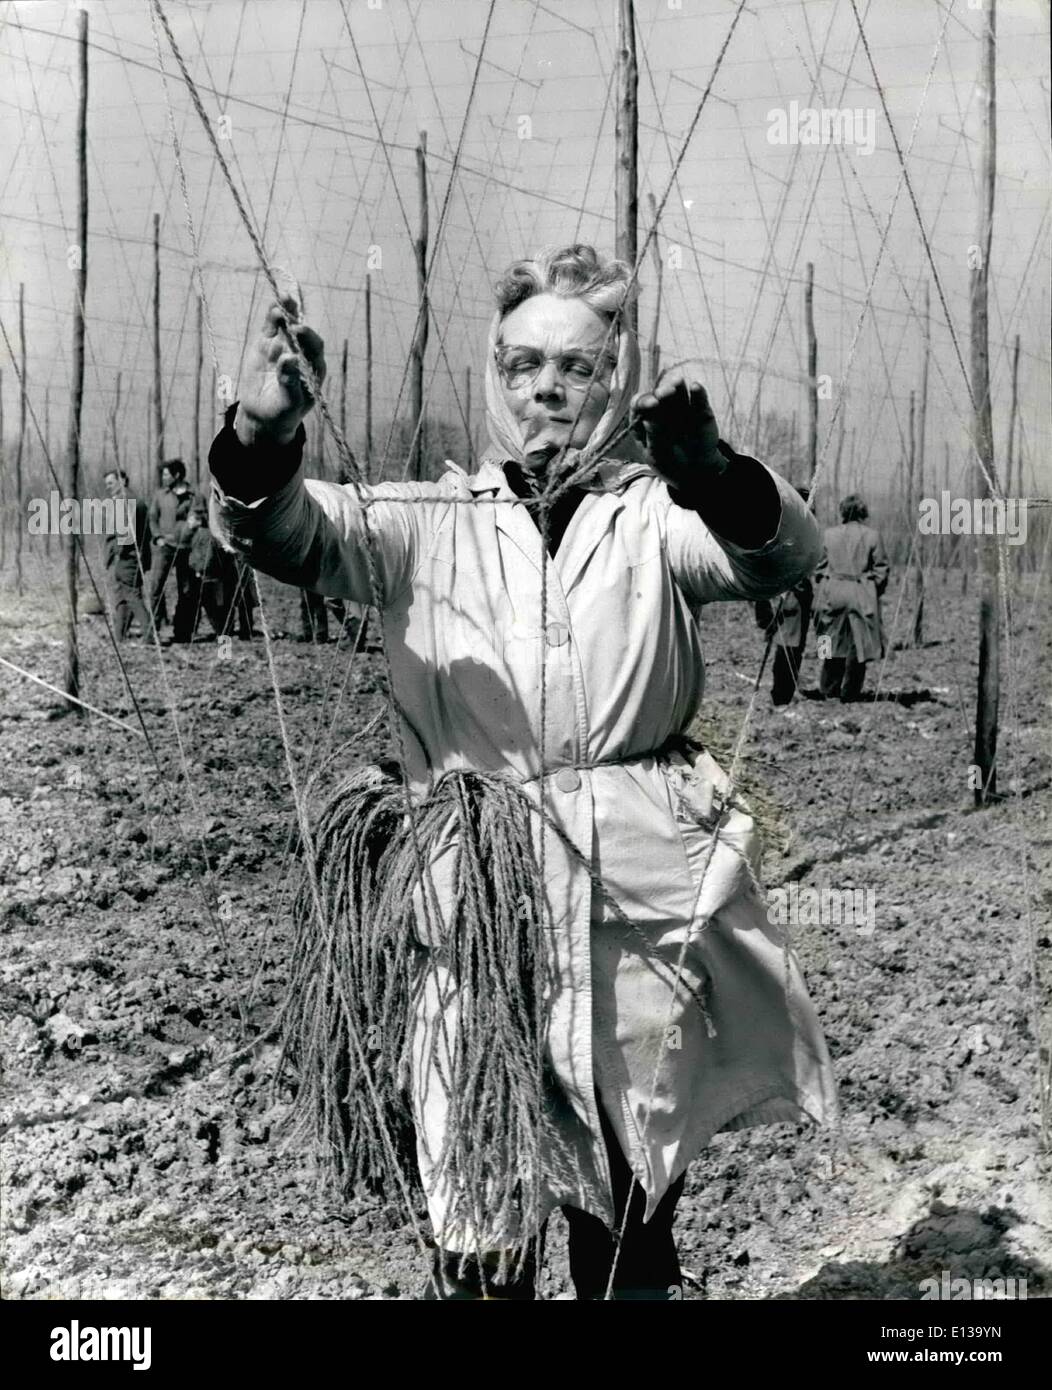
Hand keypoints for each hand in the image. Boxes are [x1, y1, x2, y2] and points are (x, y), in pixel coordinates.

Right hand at [235, 297, 325, 447]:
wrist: (262, 416)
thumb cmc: (282, 413)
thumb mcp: (288, 403)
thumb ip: (290, 381)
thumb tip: (289, 358)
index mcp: (313, 368)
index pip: (314, 349)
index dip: (308, 338)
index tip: (299, 331)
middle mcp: (301, 354)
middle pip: (302, 333)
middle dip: (297, 320)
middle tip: (289, 313)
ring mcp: (283, 347)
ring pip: (287, 326)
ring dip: (287, 311)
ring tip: (283, 298)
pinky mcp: (266, 344)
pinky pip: (271, 328)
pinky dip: (272, 317)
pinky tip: (274, 305)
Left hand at [631, 370, 723, 493]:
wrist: (696, 471)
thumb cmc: (670, 463)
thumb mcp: (658, 455)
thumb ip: (654, 436)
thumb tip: (649, 419)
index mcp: (644, 419)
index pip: (640, 405)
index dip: (644, 402)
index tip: (652, 404)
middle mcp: (661, 409)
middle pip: (658, 396)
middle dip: (660, 393)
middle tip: (664, 393)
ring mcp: (680, 407)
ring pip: (678, 393)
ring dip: (677, 386)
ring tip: (677, 383)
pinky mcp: (699, 409)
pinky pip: (698, 398)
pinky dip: (697, 393)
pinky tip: (696, 387)